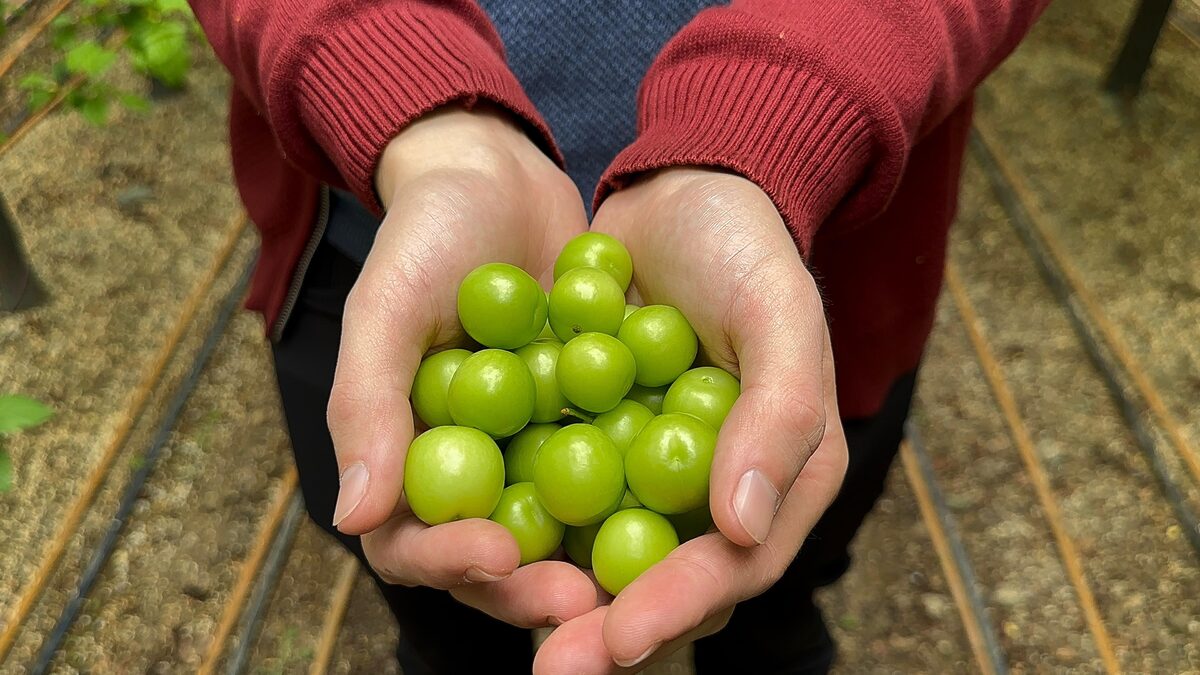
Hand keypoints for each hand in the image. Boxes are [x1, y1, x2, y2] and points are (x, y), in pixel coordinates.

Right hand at [327, 105, 595, 627]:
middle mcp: (471, 471)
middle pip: (495, 559)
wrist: (496, 176)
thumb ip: (368, 405)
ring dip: (597, 558)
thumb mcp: (387, 307)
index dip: (450, 561)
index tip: (497, 554)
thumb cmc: (424, 234)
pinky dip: (643, 490)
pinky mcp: (590, 425)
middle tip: (589, 599)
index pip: (413, 543)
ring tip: (645, 574)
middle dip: (536, 586)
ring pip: (562, 531)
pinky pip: (615, 470)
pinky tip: (689, 500)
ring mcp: (532, 452)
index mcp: (407, 460)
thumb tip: (354, 516)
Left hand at [533, 168, 849, 672]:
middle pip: (664, 584)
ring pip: (604, 558)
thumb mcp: (779, 311)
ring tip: (502, 608)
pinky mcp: (597, 446)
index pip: (735, 566)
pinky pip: (560, 500)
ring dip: (556, 593)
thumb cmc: (743, 245)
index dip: (679, 607)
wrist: (678, 189)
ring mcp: (652, 475)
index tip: (619, 636)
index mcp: (781, 477)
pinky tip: (476, 543)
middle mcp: (716, 494)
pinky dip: (525, 525)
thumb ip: (778, 415)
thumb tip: (742, 530)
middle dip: (606, 631)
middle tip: (551, 663)